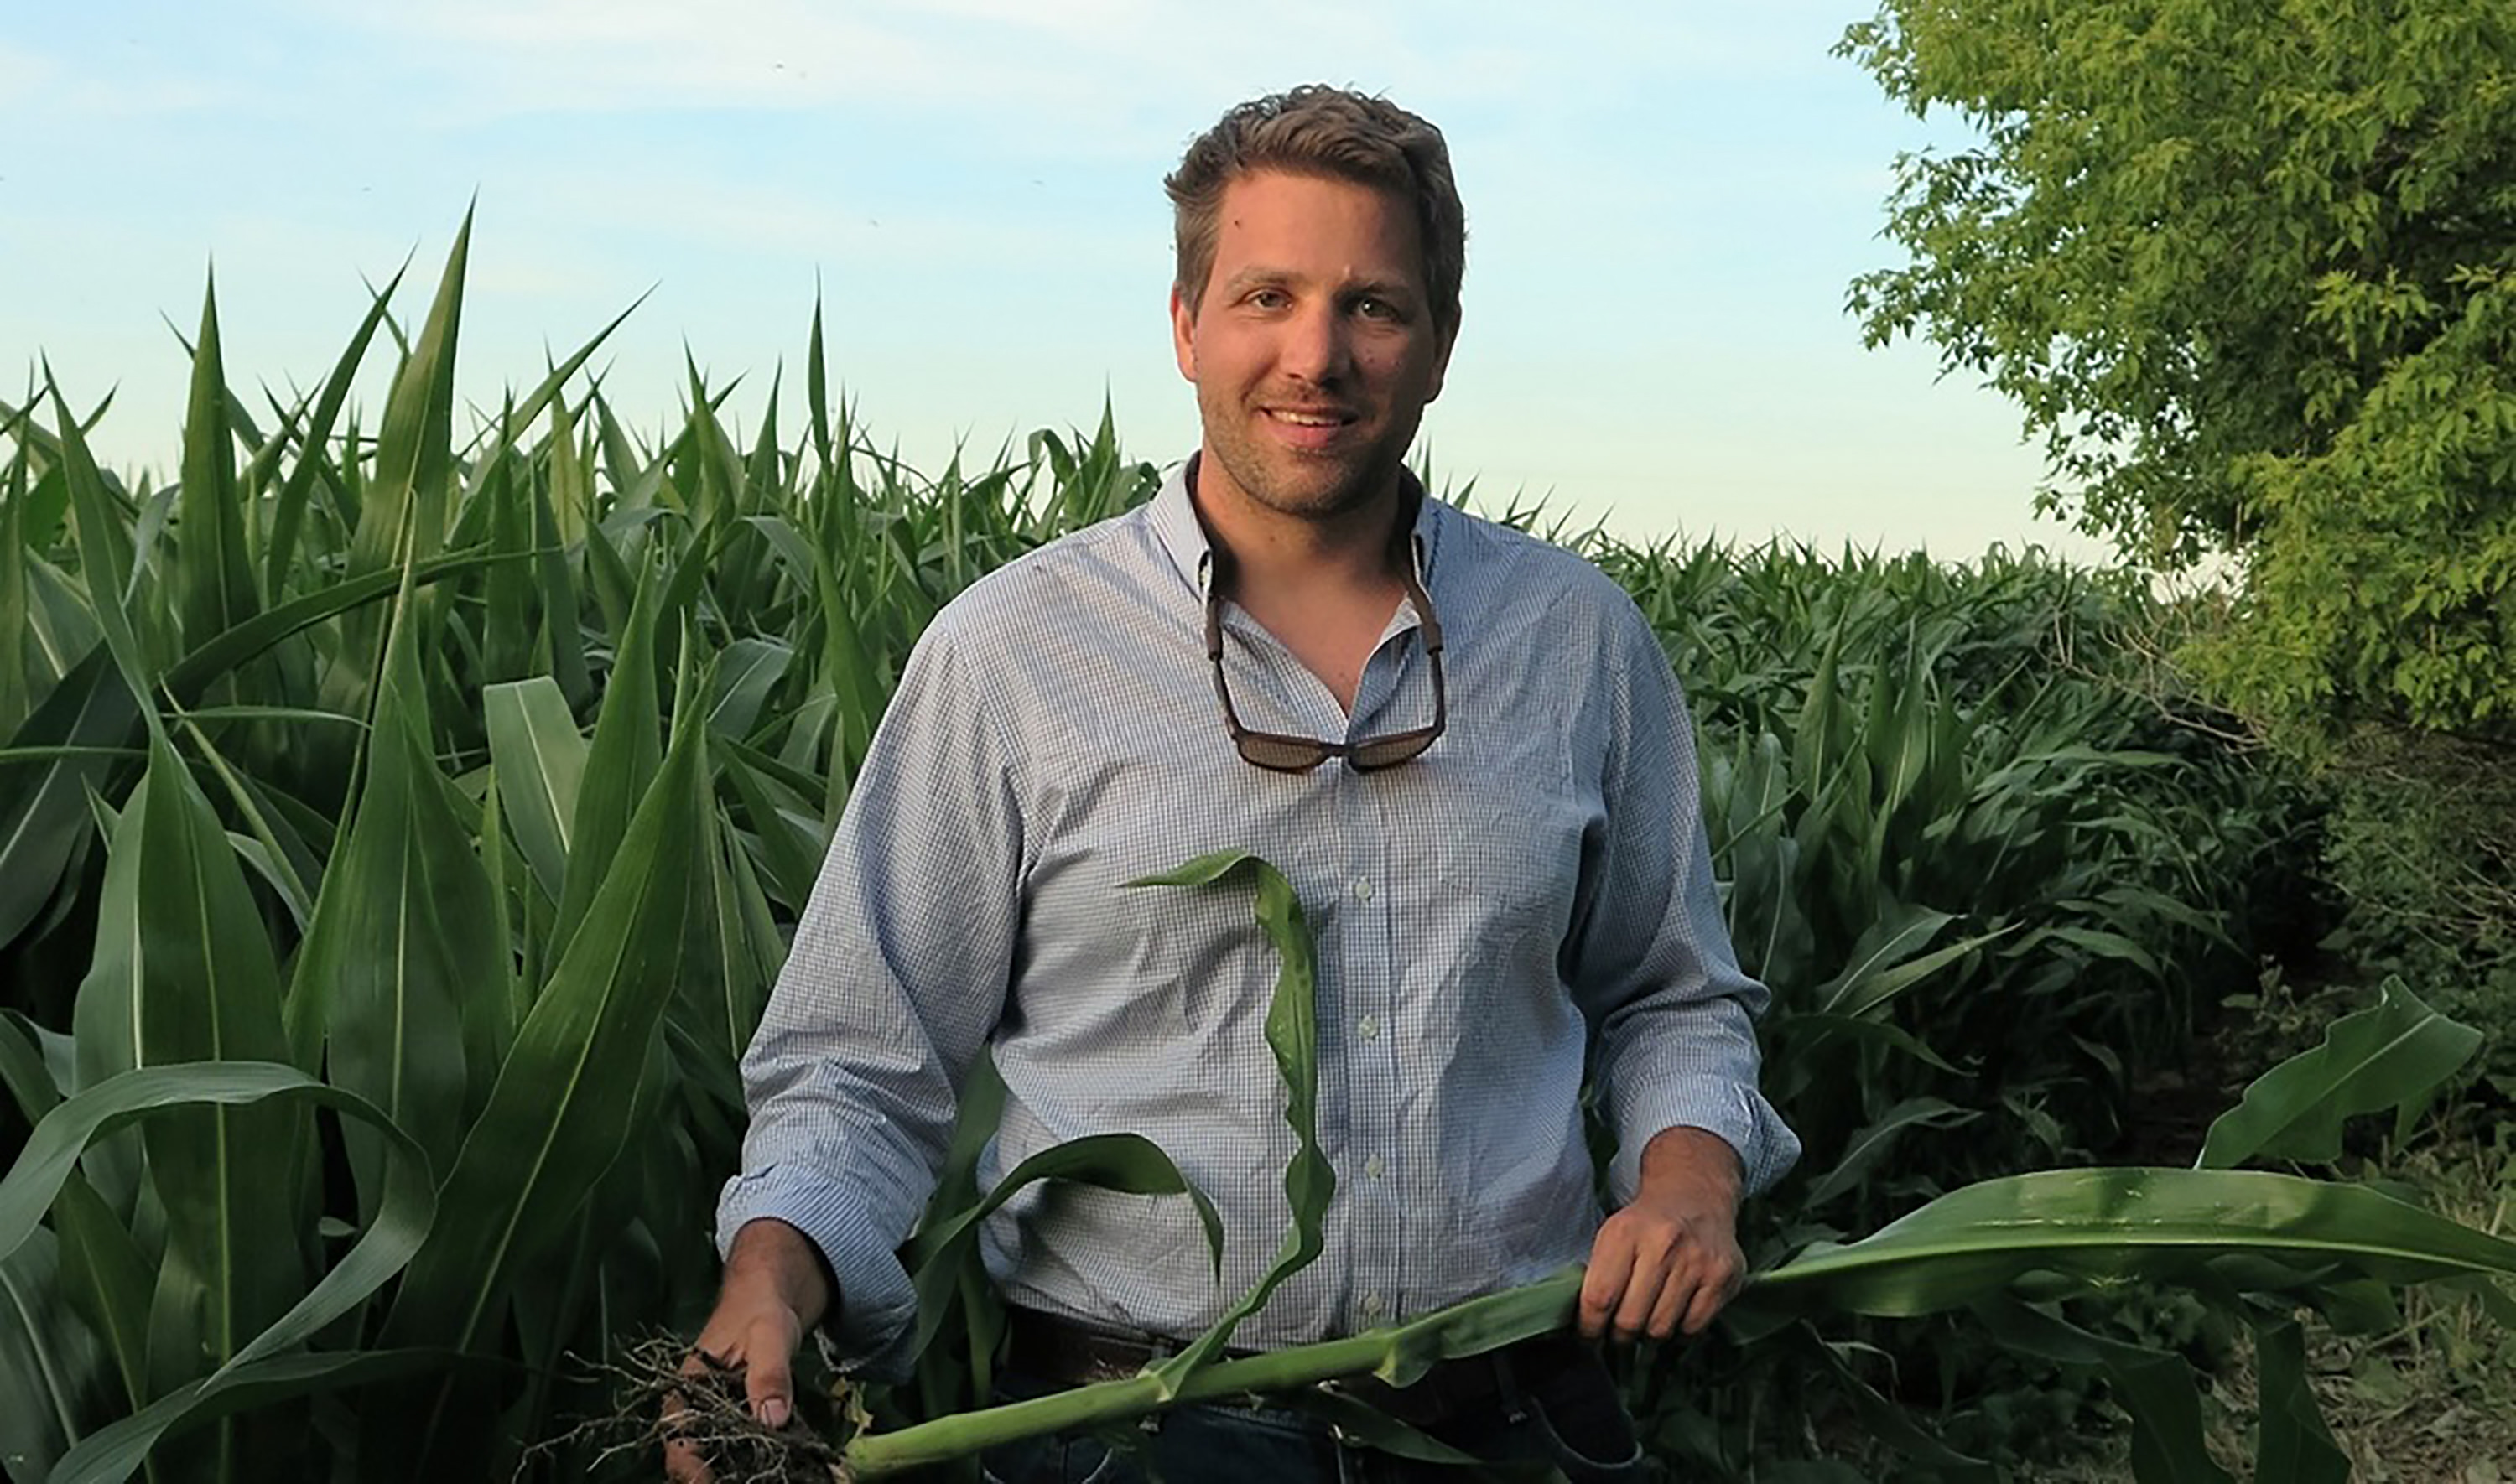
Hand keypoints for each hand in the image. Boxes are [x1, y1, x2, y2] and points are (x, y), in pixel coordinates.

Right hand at [664, 1219, 830, 1482]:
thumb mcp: (768, 1336)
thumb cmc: (759, 1310)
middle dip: (724, 1477)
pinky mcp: (739, 1420)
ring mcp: (717, 1418)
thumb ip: (769, 1375)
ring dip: (745, 1471)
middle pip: (698, 1459)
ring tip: (780, 1476)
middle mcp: (695, 1411)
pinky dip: (761, 1461)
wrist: (768, 1297)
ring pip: (723, 1458)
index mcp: (686, 1391)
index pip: (679, 1444)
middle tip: (762, 1480)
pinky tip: (791, 1467)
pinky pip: (744, 1449)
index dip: (694, 1473)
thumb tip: (774, 1420)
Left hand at [1579, 1126, 1745, 1342]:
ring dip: (1649, 1336)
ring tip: (1645, 1324)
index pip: (1599, 1298)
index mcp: (1625, 1233)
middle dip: (1619, 1337)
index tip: (1588, 1337)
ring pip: (1661, 1329)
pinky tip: (1674, 1318)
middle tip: (1618, 1335)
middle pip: (1630, 1320)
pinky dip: (1680, 1333)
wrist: (1695, 1195)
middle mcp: (1663, 1245)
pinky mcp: (1723, 1276)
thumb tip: (1586, 1326)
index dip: (1589, 1328)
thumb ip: (1598, 1276)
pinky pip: (1693, 1328)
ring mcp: (1697, 1261)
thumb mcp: (1612, 1235)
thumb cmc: (1645, 1224)